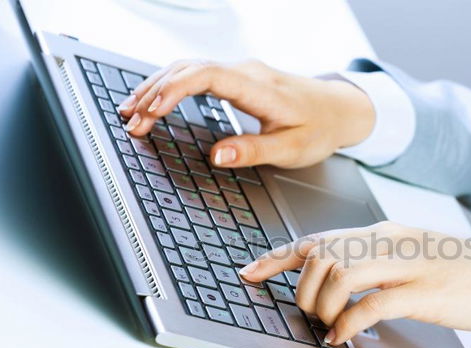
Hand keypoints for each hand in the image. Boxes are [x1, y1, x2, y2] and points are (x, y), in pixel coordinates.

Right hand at [117, 59, 374, 168]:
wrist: (339, 109)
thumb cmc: (319, 129)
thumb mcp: (292, 148)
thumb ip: (254, 151)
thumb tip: (216, 156)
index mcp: (259, 87)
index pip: (206, 76)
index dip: (174, 91)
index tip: (151, 112)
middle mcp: (247, 72)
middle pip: (188, 69)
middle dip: (154, 93)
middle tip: (131, 122)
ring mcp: (241, 71)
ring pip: (188, 68)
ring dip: (157, 87)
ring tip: (131, 112)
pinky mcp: (238, 78)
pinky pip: (196, 74)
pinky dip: (171, 86)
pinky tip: (155, 100)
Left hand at [240, 222, 470, 347]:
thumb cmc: (456, 273)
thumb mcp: (407, 257)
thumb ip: (370, 264)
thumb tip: (330, 280)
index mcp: (382, 232)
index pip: (318, 238)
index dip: (278, 256)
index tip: (249, 272)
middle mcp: (389, 241)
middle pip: (322, 254)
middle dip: (301, 288)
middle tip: (309, 312)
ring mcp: (407, 264)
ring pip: (341, 274)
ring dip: (322, 305)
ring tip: (327, 323)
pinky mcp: (424, 292)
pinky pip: (372, 305)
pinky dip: (348, 322)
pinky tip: (344, 335)